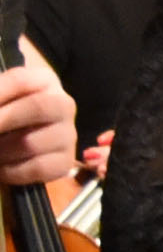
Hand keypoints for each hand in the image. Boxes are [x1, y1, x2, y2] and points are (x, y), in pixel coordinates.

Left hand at [0, 49, 70, 193]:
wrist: (26, 130)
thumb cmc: (8, 109)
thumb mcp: (3, 96)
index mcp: (44, 80)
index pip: (19, 81)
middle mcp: (63, 105)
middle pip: (38, 107)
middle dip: (2, 121)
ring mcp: (67, 134)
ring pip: (32, 143)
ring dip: (1, 150)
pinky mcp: (65, 161)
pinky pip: (38, 168)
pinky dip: (11, 171)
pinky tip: (1, 166)